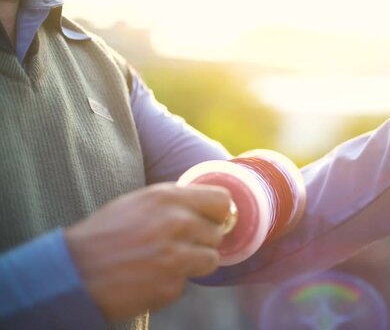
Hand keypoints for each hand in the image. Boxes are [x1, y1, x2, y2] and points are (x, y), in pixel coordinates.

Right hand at [64, 183, 230, 320]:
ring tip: (166, 261)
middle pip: (217, 233)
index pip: (222, 200)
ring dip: (194, 262)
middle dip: (202, 240)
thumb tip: (209, 209)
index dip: (219, 212)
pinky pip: (187, 282)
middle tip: (179, 244)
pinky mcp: (171, 286)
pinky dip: (173, 282)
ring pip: (211, 259)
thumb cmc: (104, 235)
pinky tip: (150, 276)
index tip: (212, 220)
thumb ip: (175, 202)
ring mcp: (176, 257)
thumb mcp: (139, 202)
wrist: (74, 272)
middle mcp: (176, 224)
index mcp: (168, 198)